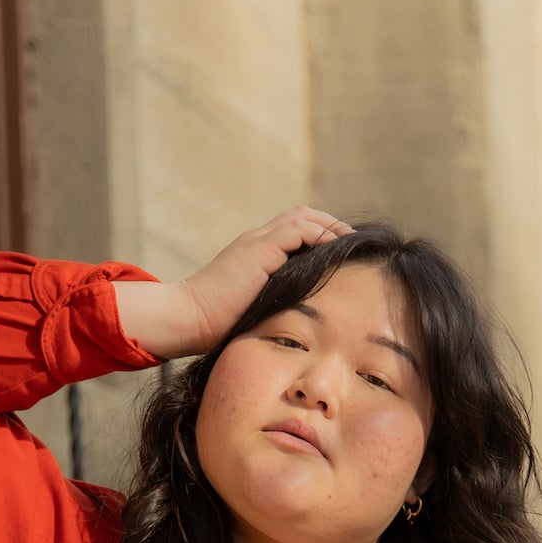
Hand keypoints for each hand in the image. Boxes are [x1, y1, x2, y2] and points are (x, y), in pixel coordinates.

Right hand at [177, 206, 353, 356]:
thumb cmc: (215, 327)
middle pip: (300, 215)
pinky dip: (321, 234)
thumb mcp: (251, 312)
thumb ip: (271, 305)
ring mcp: (256, 242)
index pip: (293, 230)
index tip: (340, 253)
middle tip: (352, 242)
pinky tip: (336, 249)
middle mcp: (256, 241)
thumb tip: (297, 323)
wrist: (189, 319)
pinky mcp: (259, 250)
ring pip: (303, 217)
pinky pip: (299, 230)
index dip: (319, 235)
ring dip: (330, 226)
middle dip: (330, 225)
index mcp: (254, 253)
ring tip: (351, 242)